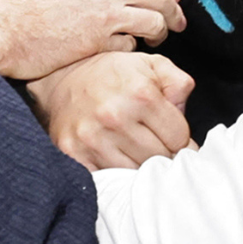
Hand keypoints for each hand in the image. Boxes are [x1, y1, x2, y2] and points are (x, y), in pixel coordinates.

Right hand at [0, 0, 184, 78]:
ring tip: (154, 41)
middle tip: (176, 23)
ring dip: (160, 32)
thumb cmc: (22, 8)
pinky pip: (132, 44)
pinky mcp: (101, 40)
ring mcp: (106, 13)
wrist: (4, 29)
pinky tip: (119, 51)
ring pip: (155, 20)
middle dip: (173, 10)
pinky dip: (130, 49)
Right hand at [27, 50, 194, 169]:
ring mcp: (92, 137)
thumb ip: (178, 83)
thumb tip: (183, 113)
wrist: (59, 78)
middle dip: (161, 152)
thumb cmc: (110, 74)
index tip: (168, 134)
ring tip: (133, 149)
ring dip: (139, 164)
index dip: (178, 138)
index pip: (179, 139)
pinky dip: (115, 173)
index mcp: (140, 93)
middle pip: (159, 158)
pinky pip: (108, 178)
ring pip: (136, 172)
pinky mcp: (73, 153)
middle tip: (152, 142)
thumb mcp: (149, 65)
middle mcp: (114, 116)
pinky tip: (114, 157)